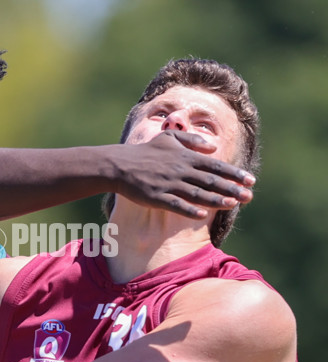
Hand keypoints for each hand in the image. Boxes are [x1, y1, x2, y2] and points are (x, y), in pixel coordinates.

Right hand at [116, 130, 255, 217]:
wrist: (119, 165)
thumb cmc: (145, 152)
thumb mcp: (168, 138)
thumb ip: (192, 140)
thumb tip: (213, 147)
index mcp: (185, 157)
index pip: (215, 166)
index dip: (234, 174)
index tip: (251, 180)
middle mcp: (180, 170)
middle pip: (211, 181)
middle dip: (232, 189)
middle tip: (250, 196)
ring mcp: (168, 185)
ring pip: (197, 194)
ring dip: (216, 200)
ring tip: (233, 204)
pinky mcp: (157, 197)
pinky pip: (176, 205)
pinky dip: (189, 209)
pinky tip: (202, 214)